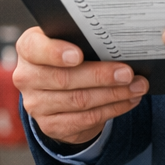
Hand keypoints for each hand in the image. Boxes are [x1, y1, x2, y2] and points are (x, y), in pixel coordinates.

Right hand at [13, 27, 149, 144]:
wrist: (55, 87)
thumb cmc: (67, 54)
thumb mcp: (68, 40)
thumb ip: (82, 39)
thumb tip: (117, 42)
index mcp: (28, 48)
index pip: (36, 48)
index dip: (56, 52)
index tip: (78, 55)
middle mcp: (27, 77)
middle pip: (65, 79)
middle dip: (101, 76)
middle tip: (127, 73)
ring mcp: (36, 104)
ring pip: (79, 101)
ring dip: (113, 94)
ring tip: (137, 86)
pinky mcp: (50, 125)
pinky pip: (85, 119)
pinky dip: (112, 109)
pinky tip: (128, 100)